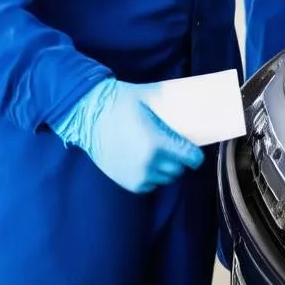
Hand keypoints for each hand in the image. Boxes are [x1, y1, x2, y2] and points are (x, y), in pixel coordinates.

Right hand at [52, 78, 203, 193]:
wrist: (88, 114)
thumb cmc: (121, 101)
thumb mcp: (153, 98)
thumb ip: (174, 105)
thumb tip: (193, 104)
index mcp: (158, 144)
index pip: (191, 159)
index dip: (196, 155)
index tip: (194, 150)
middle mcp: (148, 163)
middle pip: (178, 170)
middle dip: (181, 161)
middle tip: (176, 149)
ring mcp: (134, 174)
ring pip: (163, 179)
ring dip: (166, 170)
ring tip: (161, 156)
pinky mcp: (122, 180)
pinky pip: (147, 186)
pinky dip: (152, 178)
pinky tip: (149, 165)